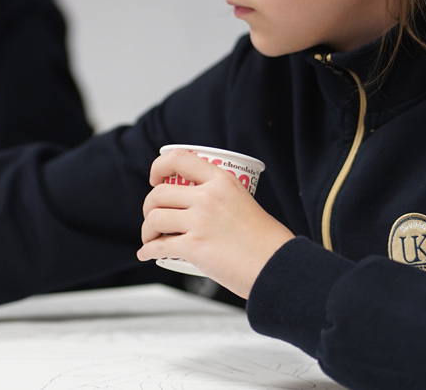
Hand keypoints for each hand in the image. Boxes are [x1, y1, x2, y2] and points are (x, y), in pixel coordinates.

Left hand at [137, 148, 293, 298]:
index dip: (159, 167)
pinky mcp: (194, 246)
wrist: (278, 266)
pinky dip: (147, 251)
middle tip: (153, 216)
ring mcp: (200, 221)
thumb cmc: (266, 240)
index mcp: (222, 181)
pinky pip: (158, 246)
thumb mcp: (244, 202)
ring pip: (154, 218)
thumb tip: (195, 205)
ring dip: (147, 230)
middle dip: (149, 206)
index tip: (155, 179)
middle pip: (159, 193)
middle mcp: (208, 197)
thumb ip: (220, 198)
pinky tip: (147, 254)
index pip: (180, 159)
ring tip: (151, 237)